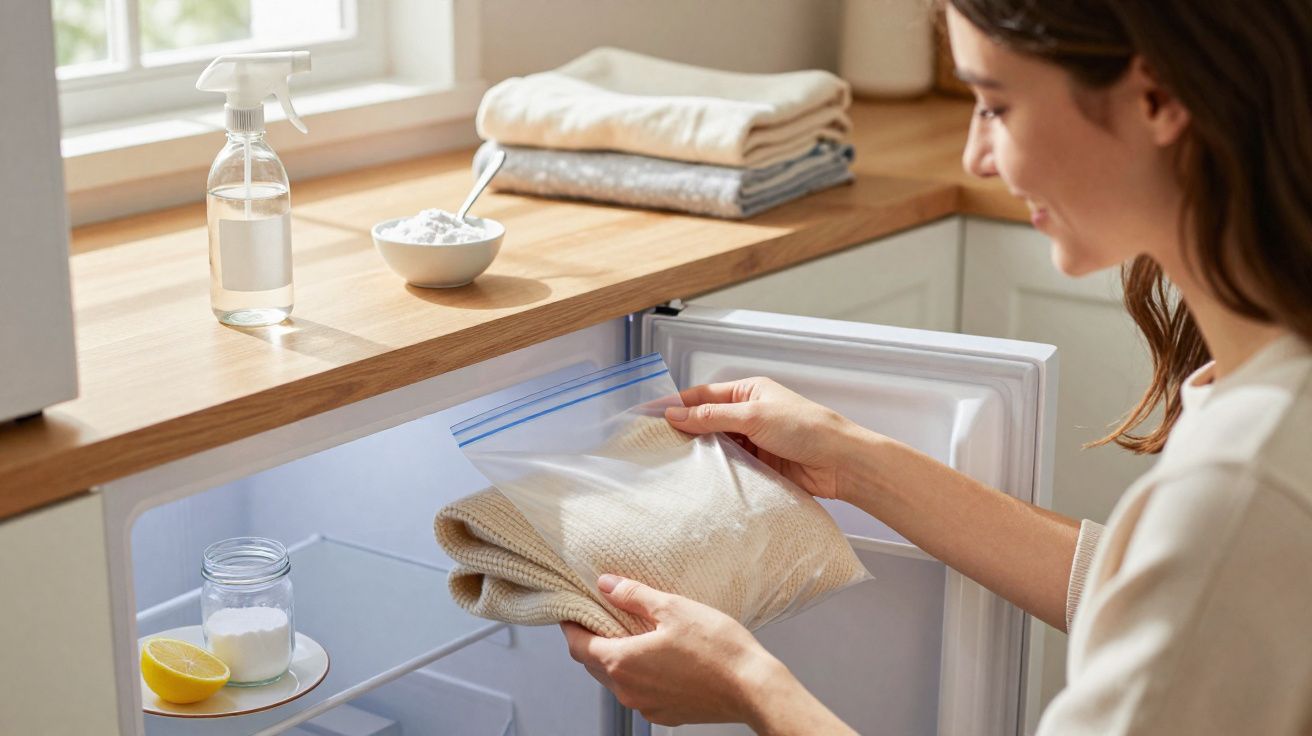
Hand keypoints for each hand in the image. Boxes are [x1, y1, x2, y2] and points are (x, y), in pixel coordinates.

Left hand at [561, 574, 782, 728]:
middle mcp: (628, 690)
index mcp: (622, 661)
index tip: (572, 612)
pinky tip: (656, 657)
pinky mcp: (665, 714)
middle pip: (593, 664)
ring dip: (615, 658)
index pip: (578, 646)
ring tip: (631, 633)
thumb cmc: (718, 648)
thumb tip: (606, 584)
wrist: (752, 688)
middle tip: (600, 618)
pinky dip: (637, 674)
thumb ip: (634, 595)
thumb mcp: (673, 608)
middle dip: (591, 641)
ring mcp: (646, 705)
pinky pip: (638, 692)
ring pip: (616, 680)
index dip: (571, 627)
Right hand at [665, 377, 866, 499]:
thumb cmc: (808, 428)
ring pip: (716, 446)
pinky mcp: (759, 466)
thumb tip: (676, 415)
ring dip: (699, 453)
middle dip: (683, 430)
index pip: (703, 395)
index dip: (676, 404)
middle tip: (653, 442)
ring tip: (670, 462)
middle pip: (706, 421)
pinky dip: (715, 470)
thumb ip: (712, 417)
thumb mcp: (753, 416)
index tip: (649, 414)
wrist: (840, 463)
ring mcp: (753, 441)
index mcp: (749, 391)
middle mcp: (749, 414)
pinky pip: (729, 466)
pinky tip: (699, 477)